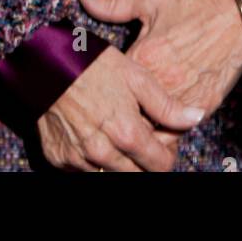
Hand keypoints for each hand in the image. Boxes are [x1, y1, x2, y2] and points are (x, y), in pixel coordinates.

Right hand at [35, 44, 206, 171]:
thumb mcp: (135, 76)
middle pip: (137, 177)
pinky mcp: (59, 159)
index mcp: (126, 133)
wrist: (44, 63)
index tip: (163, 141)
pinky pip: (84, 170)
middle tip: (141, 138)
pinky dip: (93, 159)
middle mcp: (102, 153)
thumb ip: (166, 105)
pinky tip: (93, 134)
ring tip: (116, 133)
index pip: (160, 166)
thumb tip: (196, 118)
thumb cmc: (93, 64)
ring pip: (110, 175)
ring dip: (119, 162)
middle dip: (144, 162)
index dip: (166, 154)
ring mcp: (78, 159)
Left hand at [78, 0, 241, 150]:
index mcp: (142, 57)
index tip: (100, 95)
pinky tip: (163, 125)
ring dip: (147, 131)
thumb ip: (112, 5)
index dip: (105, 94)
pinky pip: (180, 130)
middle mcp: (161, 83)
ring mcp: (184, 98)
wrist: (237, 11)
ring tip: (138, 129)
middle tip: (115, 120)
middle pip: (131, 117)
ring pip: (156, 132)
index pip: (112, 90)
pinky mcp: (204, 106)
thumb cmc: (193, 2)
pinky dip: (170, 131)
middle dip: (122, 121)